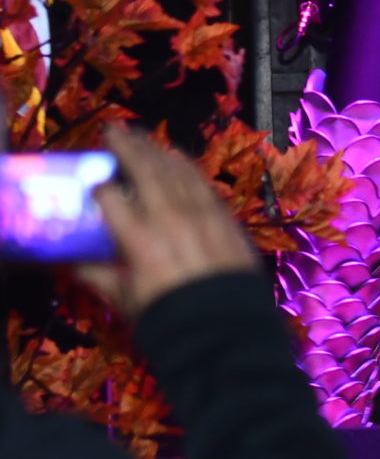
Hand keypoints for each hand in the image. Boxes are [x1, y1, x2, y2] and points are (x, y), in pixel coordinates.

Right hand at [75, 125, 257, 320]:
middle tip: (114, 130)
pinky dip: (187, 166)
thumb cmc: (169, 318)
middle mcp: (169, 216)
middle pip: (146, 170)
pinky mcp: (225, 216)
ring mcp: (202, 212)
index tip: (93, 181)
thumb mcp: (125, 301)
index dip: (99, 186)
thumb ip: (98, 278)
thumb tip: (74, 264)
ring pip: (177, 170)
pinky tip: (178, 158)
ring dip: (157, 150)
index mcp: (138, 238)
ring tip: (142, 138)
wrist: (225, 329)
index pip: (111, 198)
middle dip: (128, 147)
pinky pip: (202, 182)